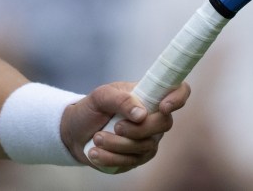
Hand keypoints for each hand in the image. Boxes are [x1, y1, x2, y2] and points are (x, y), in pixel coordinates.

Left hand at [60, 81, 190, 171]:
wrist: (75, 132)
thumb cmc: (90, 109)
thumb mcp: (100, 97)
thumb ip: (120, 99)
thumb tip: (142, 114)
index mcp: (147, 95)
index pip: (178, 91)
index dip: (178, 97)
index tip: (163, 107)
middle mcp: (153, 117)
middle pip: (164, 124)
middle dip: (138, 129)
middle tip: (116, 127)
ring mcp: (148, 139)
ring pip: (145, 146)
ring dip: (117, 144)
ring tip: (96, 138)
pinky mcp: (137, 158)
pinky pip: (131, 162)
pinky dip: (110, 158)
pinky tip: (95, 153)